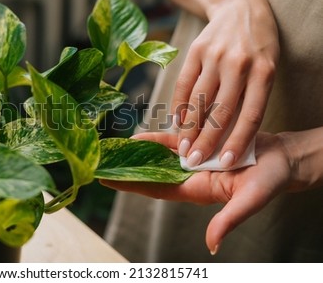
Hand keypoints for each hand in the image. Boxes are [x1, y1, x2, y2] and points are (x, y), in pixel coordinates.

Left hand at [101, 131, 294, 253]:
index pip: (155, 189)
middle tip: (100, 163)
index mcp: (196, 190)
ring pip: (157, 158)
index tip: (105, 180)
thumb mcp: (251, 200)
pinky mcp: (199, 145)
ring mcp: (193, 161)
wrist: (282, 159)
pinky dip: (155, 140)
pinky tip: (138, 136)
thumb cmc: (270, 181)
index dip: (130, 185)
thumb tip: (212, 244)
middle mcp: (189, 177)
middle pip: (150, 174)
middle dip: (126, 170)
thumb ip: (230, 219)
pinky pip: (172, 142)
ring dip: (136, 154)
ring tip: (112, 149)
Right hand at [172, 0, 279, 168]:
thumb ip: (250, 98)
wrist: (240, 7)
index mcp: (263, 72)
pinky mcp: (195, 50)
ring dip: (188, 127)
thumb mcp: (266, 69)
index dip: (237, 141)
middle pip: (219, 111)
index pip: (250, 115)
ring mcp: (214, 56)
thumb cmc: (258, 47)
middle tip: (193, 161)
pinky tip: (175, 121)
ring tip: (181, 147)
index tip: (224, 163)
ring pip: (198, 100)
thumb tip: (229, 136)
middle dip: (205, 140)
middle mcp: (238, 64)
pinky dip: (178, 105)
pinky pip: (184, 84)